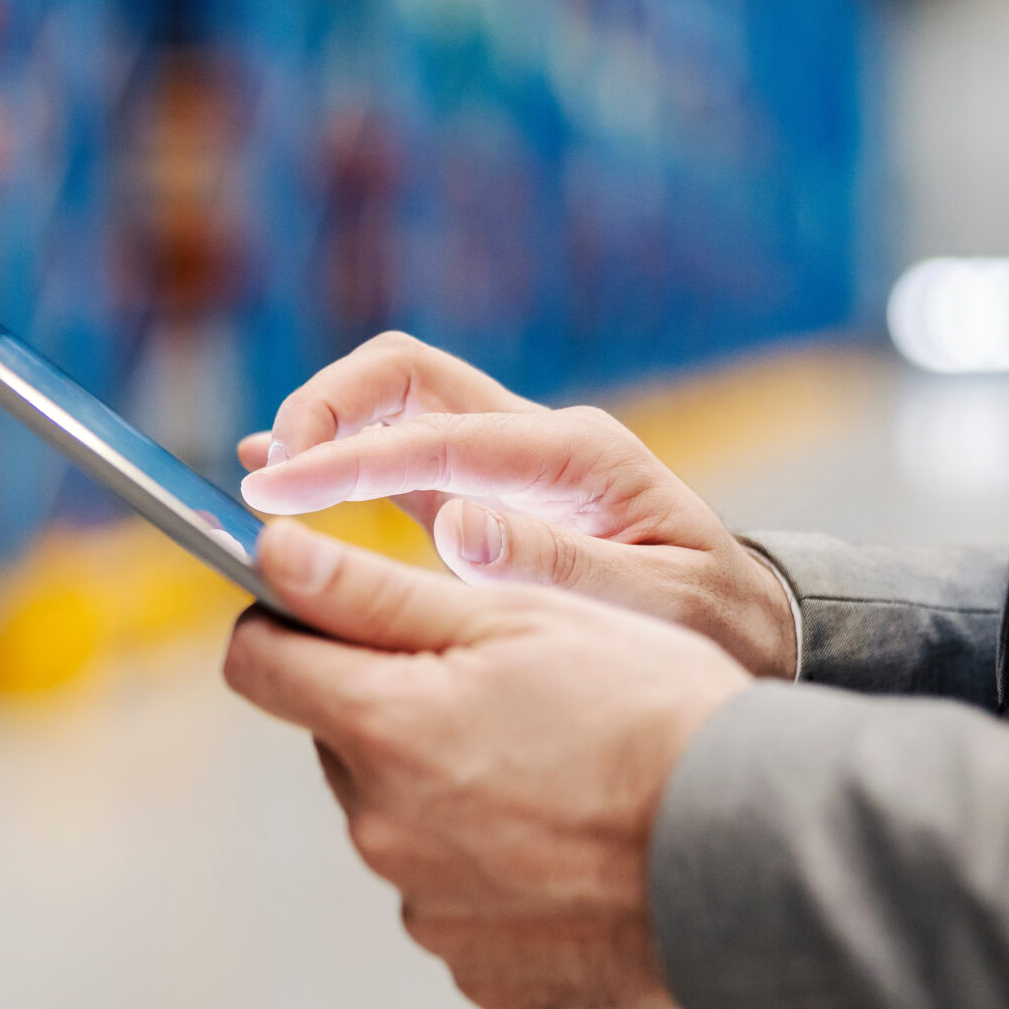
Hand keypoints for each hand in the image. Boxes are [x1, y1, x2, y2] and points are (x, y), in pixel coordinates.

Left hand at [223, 520, 752, 1008]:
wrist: (760, 857)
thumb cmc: (649, 711)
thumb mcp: (516, 617)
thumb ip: (371, 590)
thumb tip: (267, 552)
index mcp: (381, 729)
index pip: (258, 663)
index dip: (286, 621)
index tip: (332, 608)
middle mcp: (381, 830)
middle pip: (338, 742)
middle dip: (392, 706)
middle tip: (503, 690)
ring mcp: (427, 909)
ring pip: (399, 820)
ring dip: (446, 787)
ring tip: (556, 770)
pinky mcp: (476, 968)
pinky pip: (452, 898)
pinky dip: (492, 867)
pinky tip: (569, 845)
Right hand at [236, 332, 797, 678]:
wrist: (750, 631)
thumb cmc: (712, 626)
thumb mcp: (655, 608)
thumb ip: (560, 570)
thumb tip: (457, 527)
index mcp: (576, 457)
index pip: (437, 433)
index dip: (347, 457)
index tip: (275, 489)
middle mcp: (537, 440)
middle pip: (408, 377)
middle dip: (327, 407)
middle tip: (263, 472)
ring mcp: (509, 461)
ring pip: (397, 404)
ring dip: (324, 426)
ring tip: (257, 476)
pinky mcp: (487, 494)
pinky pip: (401, 455)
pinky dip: (340, 460)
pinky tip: (282, 482)